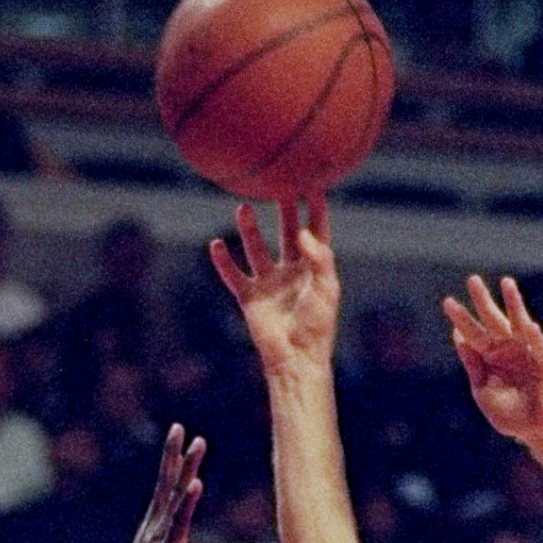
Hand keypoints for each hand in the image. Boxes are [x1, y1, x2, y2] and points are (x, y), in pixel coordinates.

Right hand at [107, 423, 207, 542]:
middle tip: (180, 427)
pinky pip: (179, 520)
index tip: (177, 436)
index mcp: (153, 524)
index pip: (163, 486)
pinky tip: (196, 485)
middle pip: (166, 481)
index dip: (170, 461)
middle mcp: (156, 523)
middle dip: (174, 453)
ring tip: (198, 444)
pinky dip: (187, 502)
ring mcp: (161, 533)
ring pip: (175, 493)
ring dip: (187, 468)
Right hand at [208, 197, 339, 378]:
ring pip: (256, 249)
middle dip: (284, 209)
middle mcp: (291, 271)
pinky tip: (216, 244)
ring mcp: (269, 283)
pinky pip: (234, 276)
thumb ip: (319, 258)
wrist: (296, 359)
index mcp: (314, 268)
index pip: (317, 230)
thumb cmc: (317, 326)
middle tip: (278, 185)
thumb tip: (302, 232)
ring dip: (249, 230)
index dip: (316, 208)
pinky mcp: (250, 298)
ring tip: (242, 208)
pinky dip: (223, 262)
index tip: (313, 183)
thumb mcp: (326, 289)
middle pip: (286, 232)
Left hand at [442, 273, 542, 448]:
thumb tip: (459, 338)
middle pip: (493, 321)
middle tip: (472, 280)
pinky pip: (539, 349)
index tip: (449, 303)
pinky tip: (529, 324)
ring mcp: (528, 353)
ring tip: (506, 282)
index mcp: (491, 358)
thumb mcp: (483, 392)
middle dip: (483, 301)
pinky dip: (535, 338)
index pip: (473, 335)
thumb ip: (473, 366)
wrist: (538, 432)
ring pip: (518, 324)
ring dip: (514, 303)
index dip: (462, 320)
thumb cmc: (512, 415)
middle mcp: (508, 350)